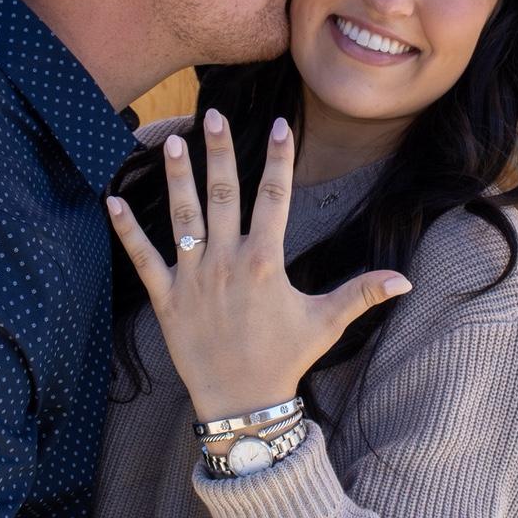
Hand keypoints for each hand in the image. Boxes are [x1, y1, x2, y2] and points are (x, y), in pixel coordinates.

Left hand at [106, 110, 410, 421]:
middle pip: (224, 194)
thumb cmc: (286, 359)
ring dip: (177, 178)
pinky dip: (126, 230)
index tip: (280, 126)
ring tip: (174, 142)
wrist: (242, 403)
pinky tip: (112, 200)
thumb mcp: (326, 323)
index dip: (278, 159)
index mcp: (265, 260)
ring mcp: (193, 277)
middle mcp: (227, 261)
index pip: (275, 197)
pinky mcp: (166, 297)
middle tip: (213, 115)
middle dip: (219, 152)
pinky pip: (142, 258)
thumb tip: (405, 279)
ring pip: (183, 217)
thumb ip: (362, 293)